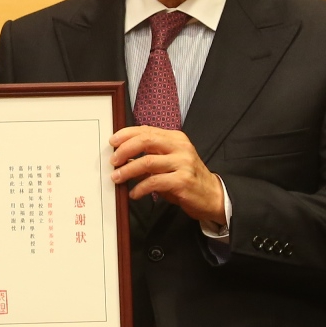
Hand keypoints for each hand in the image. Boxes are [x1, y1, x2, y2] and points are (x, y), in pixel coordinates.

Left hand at [109, 126, 226, 226]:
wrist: (213, 196)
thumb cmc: (186, 179)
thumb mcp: (168, 164)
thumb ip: (148, 158)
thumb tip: (122, 157)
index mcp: (176, 138)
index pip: (146, 130)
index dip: (126, 134)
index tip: (112, 142)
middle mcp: (180, 147)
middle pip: (146, 140)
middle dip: (125, 149)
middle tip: (113, 160)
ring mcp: (183, 163)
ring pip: (147, 162)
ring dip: (128, 170)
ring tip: (117, 178)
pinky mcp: (183, 181)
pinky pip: (155, 182)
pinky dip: (140, 188)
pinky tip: (134, 194)